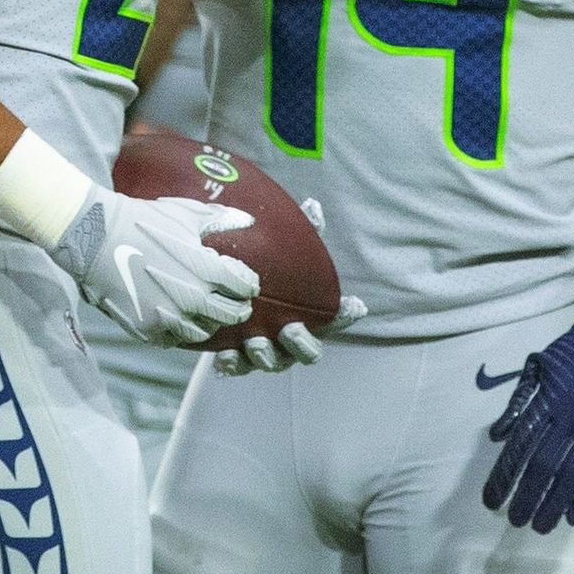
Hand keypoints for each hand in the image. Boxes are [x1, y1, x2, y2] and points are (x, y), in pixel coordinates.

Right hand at [49, 186, 257, 347]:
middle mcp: (193, 300)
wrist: (96, 237)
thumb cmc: (142, 220)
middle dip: (237, 307)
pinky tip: (177, 318)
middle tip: (234, 301)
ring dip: (209, 322)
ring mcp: (168, 318)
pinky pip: (173, 340)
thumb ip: (220, 218)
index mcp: (208, 271)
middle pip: (232, 315)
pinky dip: (178, 332)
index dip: (248, 283)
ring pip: (204, 333)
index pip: (244, 287)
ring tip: (205, 311)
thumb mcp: (185, 213)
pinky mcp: (146, 329)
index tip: (244, 281)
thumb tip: (248, 220)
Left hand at [215, 196, 364, 373]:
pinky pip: (238, 368)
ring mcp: (265, 352)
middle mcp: (290, 339)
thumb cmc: (265, 274)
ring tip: (254, 341)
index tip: (352, 304)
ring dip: (265, 355)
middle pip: (309, 353)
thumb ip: (301, 235)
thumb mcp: (282, 255)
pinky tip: (223, 355)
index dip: (346, 315)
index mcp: (308, 316)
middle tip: (291, 329)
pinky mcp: (237, 358)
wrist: (221, 292)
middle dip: (302, 344)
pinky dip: (232, 363)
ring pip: (273, 363)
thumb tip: (313, 206)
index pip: (335, 319)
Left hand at [482, 298, 573, 532]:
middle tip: (515, 521)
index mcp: (547, 401)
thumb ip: (518, 403)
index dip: (504, 477)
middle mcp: (571, 418)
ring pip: (572, 476)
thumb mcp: (538, 368)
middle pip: (544, 467)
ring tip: (540, 526)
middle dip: (527, 498)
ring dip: (554, 504)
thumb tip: (497, 436)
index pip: (519, 447)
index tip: (491, 502)